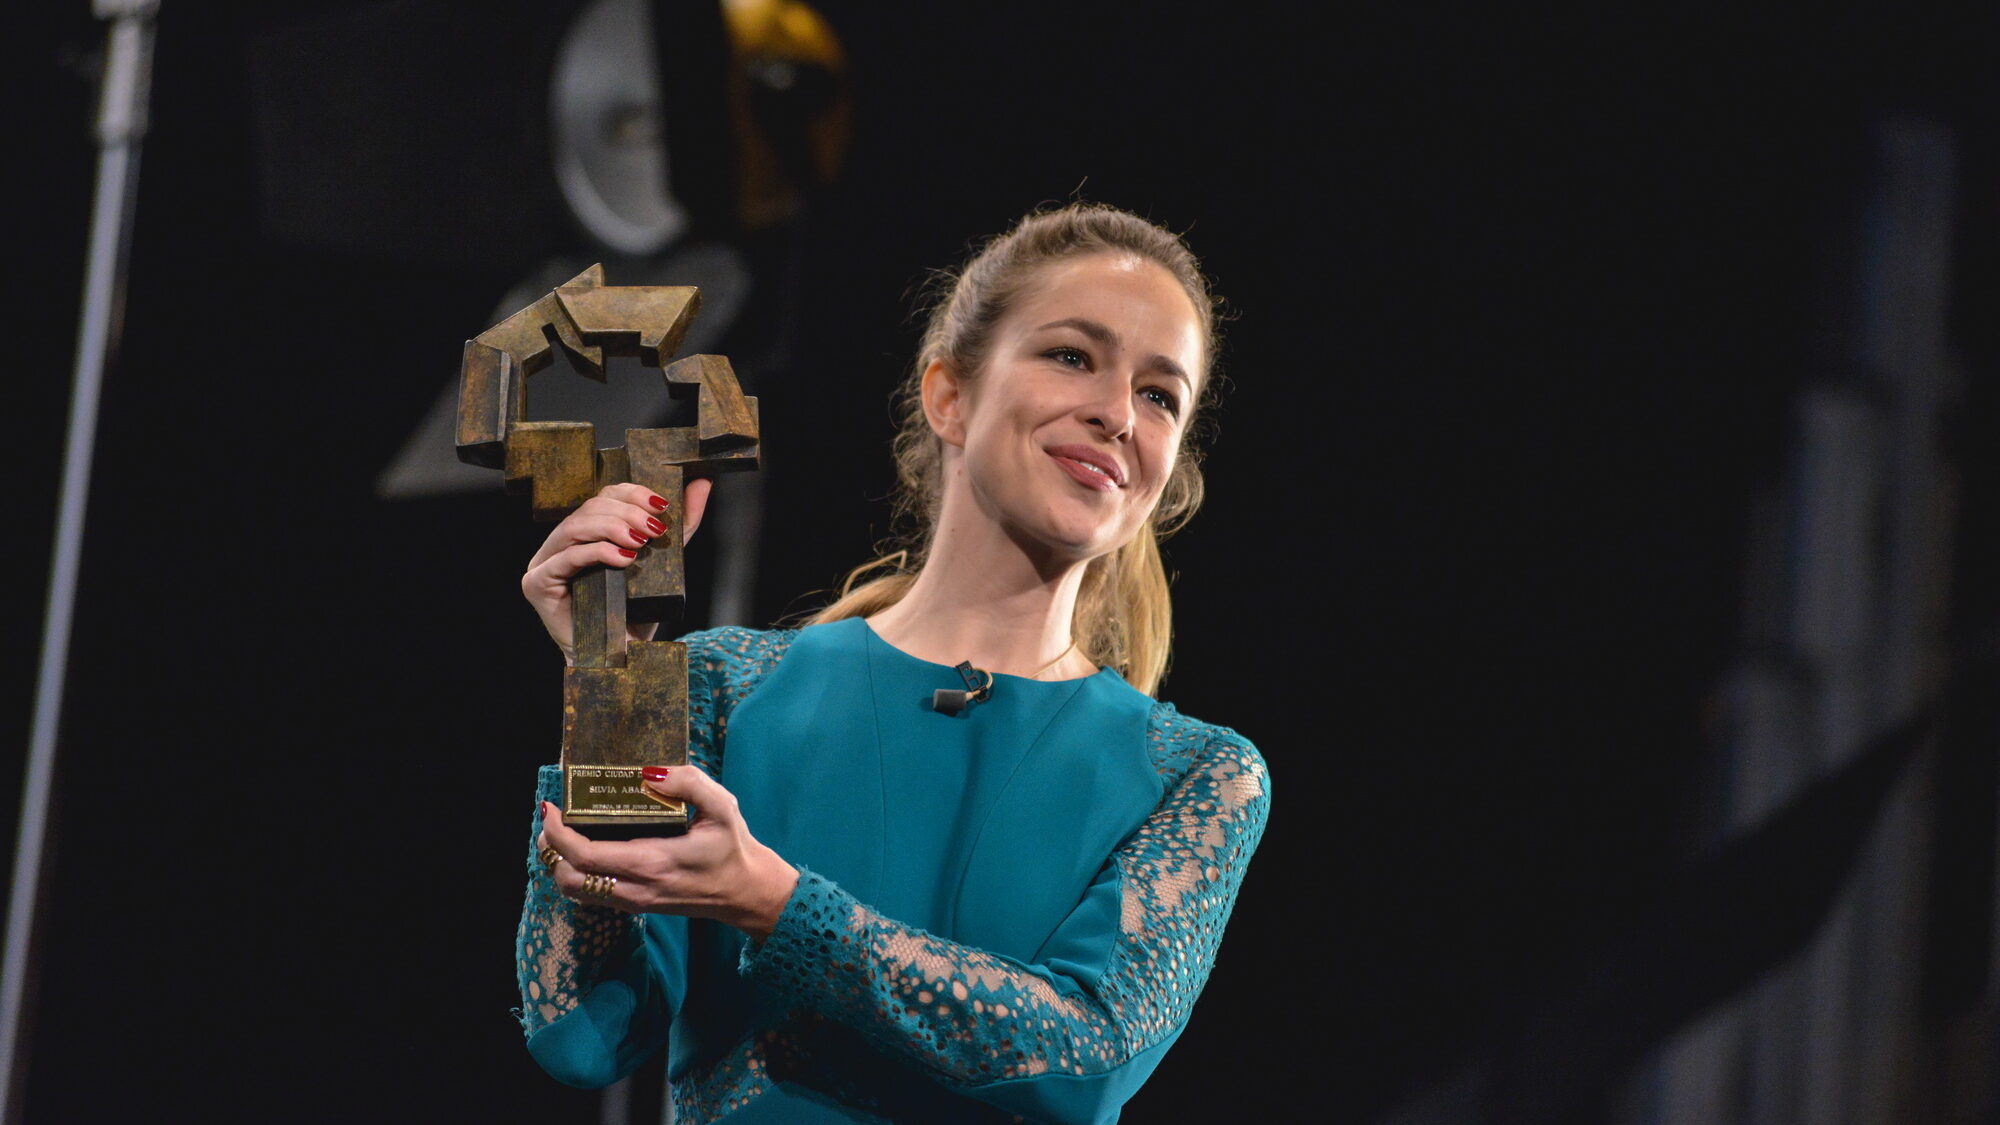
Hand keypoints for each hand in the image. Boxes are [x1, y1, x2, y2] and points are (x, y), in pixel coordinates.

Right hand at [521, 480, 712, 662]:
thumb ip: (681, 525)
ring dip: (613, 528)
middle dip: (627, 513)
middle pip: (590, 507)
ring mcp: (544, 562)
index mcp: (584, 534)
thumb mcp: (664, 562)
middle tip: (655, 529)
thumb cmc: (636, 614)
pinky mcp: (537, 584)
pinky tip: (623, 559)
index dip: (631, 493)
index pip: (602, 496)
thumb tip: (701, 483)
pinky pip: (566, 558)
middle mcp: (560, 544)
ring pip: (576, 526)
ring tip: (641, 542)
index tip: (661, 504)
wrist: (621, 659)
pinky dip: (597, 553)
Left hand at [538, 766, 798, 940]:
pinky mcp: (636, 906)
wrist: (747, 894)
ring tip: (564, 834)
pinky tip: (587, 850)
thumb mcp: (722, 807)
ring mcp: (633, 901)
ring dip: (561, 863)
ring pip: (575, 892)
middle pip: (568, 880)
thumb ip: (689, 783)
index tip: (550, 808)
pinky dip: (577, 874)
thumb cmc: (734, 848)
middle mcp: (635, 888)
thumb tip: (649, 774)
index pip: (585, 856)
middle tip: (553, 820)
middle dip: (551, 849)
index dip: (558, 833)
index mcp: (652, 862)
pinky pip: (592, 895)